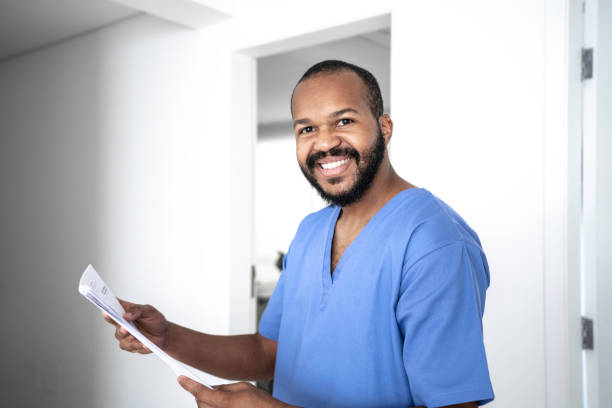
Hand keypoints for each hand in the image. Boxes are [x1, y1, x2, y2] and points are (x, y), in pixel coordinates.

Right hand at [102, 299, 168, 353]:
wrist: (164, 334)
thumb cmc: (155, 320)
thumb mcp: (149, 311)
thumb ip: (138, 311)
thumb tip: (126, 315)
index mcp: (125, 311)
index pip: (113, 306)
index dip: (107, 306)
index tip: (105, 308)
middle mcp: (122, 323)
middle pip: (113, 321)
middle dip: (115, 322)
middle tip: (123, 325)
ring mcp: (124, 335)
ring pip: (120, 336)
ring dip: (128, 336)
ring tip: (135, 337)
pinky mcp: (130, 345)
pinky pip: (130, 346)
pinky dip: (137, 345)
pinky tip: (143, 344)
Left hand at [178, 376, 293, 407]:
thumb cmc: (262, 404)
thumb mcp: (243, 387)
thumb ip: (224, 387)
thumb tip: (211, 388)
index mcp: (226, 402)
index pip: (201, 392)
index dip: (189, 384)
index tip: (181, 378)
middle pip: (200, 403)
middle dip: (200, 394)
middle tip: (206, 388)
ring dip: (206, 403)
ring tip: (218, 399)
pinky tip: (221, 404)